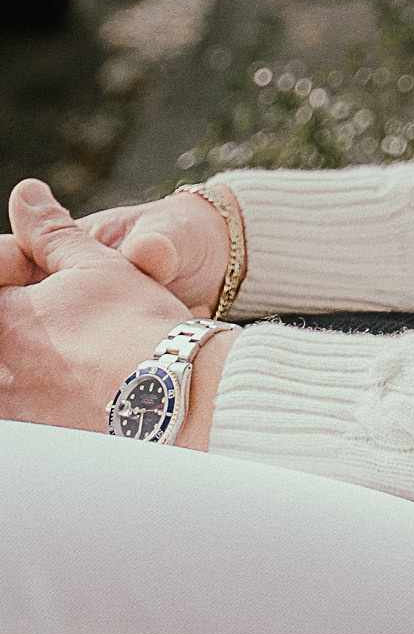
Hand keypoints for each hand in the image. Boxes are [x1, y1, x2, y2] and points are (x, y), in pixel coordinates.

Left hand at [0, 179, 226, 437]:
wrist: (175, 396)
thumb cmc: (137, 324)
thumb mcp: (97, 262)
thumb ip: (51, 232)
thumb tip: (25, 194)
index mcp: (7, 321)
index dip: (14, 269)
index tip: (34, 269)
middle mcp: (1, 372)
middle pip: (3, 331)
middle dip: (22, 315)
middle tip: (65, 313)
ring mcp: (17, 411)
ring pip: (8, 376)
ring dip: (28, 359)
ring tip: (75, 351)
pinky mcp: (38, 439)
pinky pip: (22, 408)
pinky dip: (37, 393)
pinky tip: (75, 386)